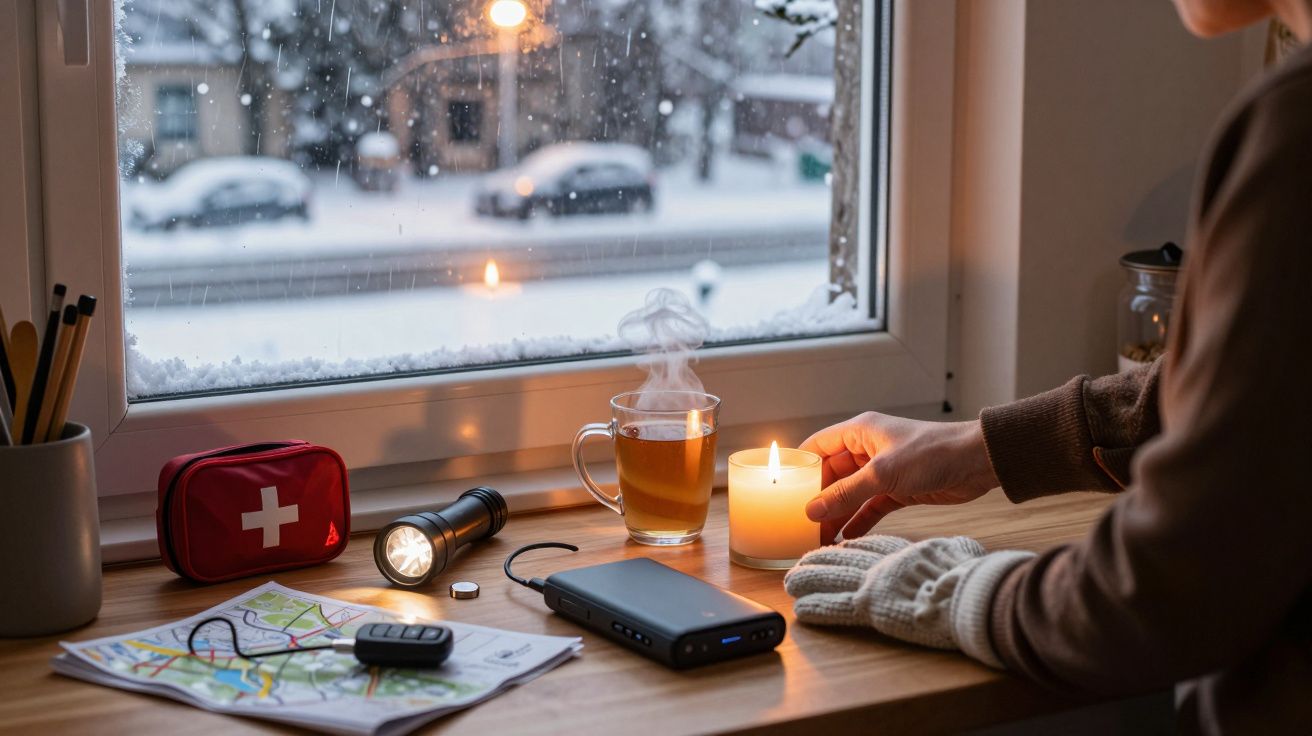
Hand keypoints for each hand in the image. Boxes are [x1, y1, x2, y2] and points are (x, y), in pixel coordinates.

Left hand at [783, 534, 1033, 666]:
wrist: (970, 592)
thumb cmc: (971, 574)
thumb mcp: (960, 551)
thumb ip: (953, 549)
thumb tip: (962, 547)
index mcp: (904, 550)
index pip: (870, 544)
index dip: (849, 544)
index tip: (836, 543)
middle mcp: (884, 563)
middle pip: (843, 557)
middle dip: (820, 558)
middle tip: (801, 560)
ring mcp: (874, 583)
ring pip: (832, 577)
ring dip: (809, 579)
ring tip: (790, 581)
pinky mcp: (870, 605)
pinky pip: (836, 606)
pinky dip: (818, 608)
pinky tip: (801, 609)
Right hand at [800, 413, 998, 541]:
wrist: (977, 462)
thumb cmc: (932, 453)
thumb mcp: (883, 474)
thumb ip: (846, 493)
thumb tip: (812, 510)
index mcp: (859, 433)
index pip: (817, 447)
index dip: (800, 467)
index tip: (782, 490)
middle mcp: (867, 450)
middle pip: (831, 475)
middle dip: (817, 499)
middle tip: (799, 523)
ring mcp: (882, 471)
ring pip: (849, 494)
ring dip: (836, 514)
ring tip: (817, 537)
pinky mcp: (898, 490)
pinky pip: (869, 507)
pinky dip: (858, 521)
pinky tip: (844, 538)